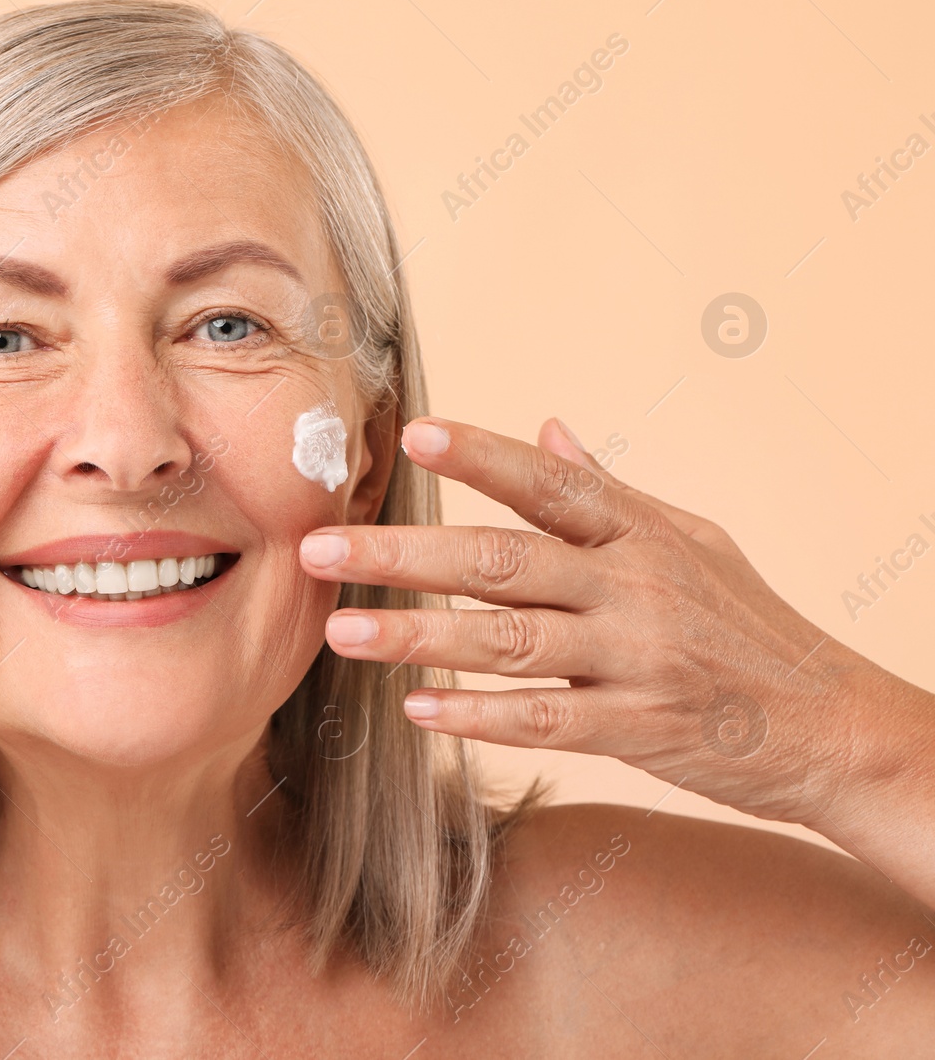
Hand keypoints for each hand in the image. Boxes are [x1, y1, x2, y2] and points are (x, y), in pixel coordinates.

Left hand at [297, 415, 932, 833]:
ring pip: (507, 642)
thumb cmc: (753, 628)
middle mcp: (634, 587)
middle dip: (403, 554)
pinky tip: (418, 709)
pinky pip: (544, 720)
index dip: (482, 456)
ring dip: (417, 637)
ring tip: (341, 631)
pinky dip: (478, 715)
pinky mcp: (638, 729)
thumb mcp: (695, 541)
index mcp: (642, 533)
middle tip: (319, 549)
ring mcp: (635, 659)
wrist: (836, 727)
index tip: (413, 434)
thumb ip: (612, 489)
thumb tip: (548, 425)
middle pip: (501, 560)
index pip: (549, 483)